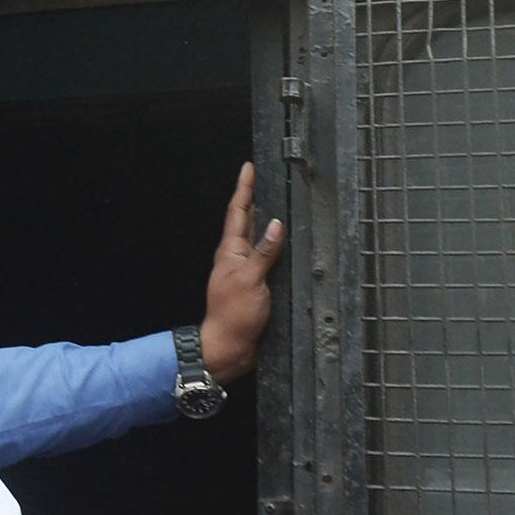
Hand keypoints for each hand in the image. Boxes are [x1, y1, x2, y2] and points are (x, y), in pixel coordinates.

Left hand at [200, 162, 285, 383]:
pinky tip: (284, 241)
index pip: (238, 212)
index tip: (248, 167)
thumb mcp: (250, 280)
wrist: (230, 347)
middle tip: (262, 176)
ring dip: (264, 219)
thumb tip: (278, 224)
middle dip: (254, 198)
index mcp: (230, 251)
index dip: (244, 189)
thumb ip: (264, 252)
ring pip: (257, 238)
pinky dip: (274, 245)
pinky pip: (267, 257)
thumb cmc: (234, 315)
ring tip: (275, 199)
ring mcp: (245, 270)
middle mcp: (236, 257)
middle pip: (247, 221)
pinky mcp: (256, 284)